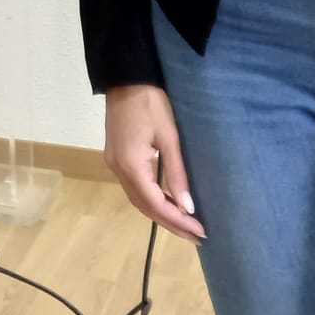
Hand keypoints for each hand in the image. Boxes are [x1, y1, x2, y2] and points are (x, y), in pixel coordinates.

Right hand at [103, 84, 205, 240]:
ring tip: (185, 225)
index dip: (177, 221)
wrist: (126, 78)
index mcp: (131, 165)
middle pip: (144, 206)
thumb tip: (188, 207)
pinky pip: (134, 187)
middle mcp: (118, 169)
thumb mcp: (169, 137)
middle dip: (170, 223)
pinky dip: (151, 200)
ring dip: (160, 213)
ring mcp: (114, 163)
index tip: (200, 231)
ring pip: (137, 199)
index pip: (155, 203)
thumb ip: (177, 173)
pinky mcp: (115, 156)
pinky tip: (167, 203)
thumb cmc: (151, 103)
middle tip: (197, 236)